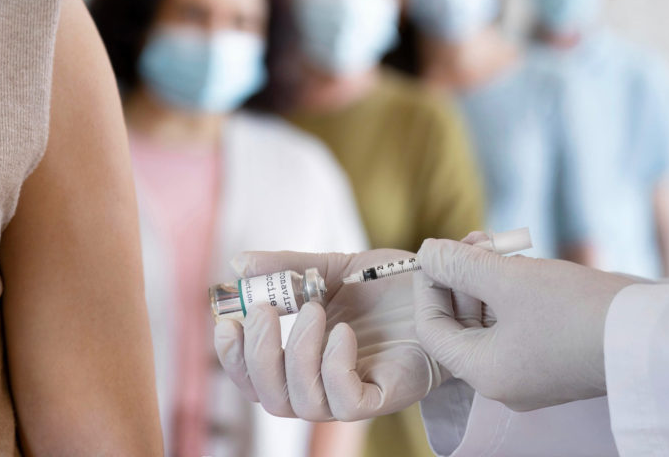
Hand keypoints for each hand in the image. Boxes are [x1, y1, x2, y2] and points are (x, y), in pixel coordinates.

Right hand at [213, 249, 451, 421]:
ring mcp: (353, 392)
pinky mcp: (383, 395)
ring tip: (316, 310)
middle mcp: (322, 382)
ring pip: (304, 404)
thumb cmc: (387, 285)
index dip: (233, 359)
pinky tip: (343, 332)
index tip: (226, 323)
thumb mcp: (331, 268)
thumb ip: (286, 269)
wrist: (442, 287)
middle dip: (259, 356)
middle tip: (267, 310)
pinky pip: (346, 404)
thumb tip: (238, 264)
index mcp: (302, 358)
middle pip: (272, 398)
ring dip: (299, 355)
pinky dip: (334, 369)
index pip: (254, 378)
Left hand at [414, 233, 637, 411]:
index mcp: (485, 372)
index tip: (438, 251)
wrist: (655, 335)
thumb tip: (426, 252)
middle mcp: (505, 381)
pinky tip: (523, 263)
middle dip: (462, 276)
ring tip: (499, 244)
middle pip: (462, 324)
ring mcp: (534, 372)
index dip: (429, 286)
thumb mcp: (510, 280)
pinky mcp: (558, 359)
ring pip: (492, 320)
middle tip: (475, 237)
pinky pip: (520, 324)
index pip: (433, 330)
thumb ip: (461, 264)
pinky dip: (514, 293)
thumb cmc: (577, 311)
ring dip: (489, 279)